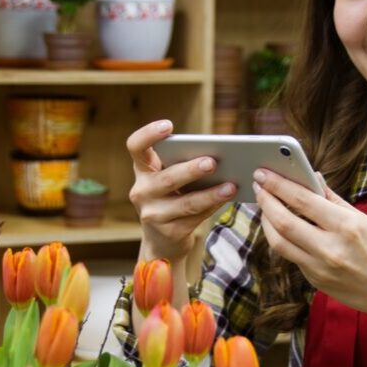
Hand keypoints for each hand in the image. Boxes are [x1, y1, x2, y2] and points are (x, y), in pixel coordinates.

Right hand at [127, 120, 236, 261]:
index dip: (148, 134)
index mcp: (142, 170)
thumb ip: (183, 165)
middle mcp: (142, 191)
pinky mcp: (169, 232)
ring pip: (186, 202)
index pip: (136, 146)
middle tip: (212, 162)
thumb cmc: (172, 198)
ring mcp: (153, 214)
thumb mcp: (170, 180)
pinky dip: (213, 206)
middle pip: (167, 178)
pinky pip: (195, 218)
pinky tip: (227, 198)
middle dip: (191, 170)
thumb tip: (217, 155)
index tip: (168, 125)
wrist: (162, 241)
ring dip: (211, 193)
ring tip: (231, 185)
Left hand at [253, 168, 366, 324]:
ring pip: (279, 242)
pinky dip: (283, 239)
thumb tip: (312, 178)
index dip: (278, 184)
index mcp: (346, 226)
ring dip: (266, 221)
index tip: (264, 173)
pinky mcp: (316, 281)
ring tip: (264, 206)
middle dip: (265, 200)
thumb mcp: (365, 220)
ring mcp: (321, 268)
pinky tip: (281, 227)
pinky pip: (292, 257)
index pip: (302, 200)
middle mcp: (330, 248)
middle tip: (258, 185)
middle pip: (282, 221)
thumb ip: (334, 200)